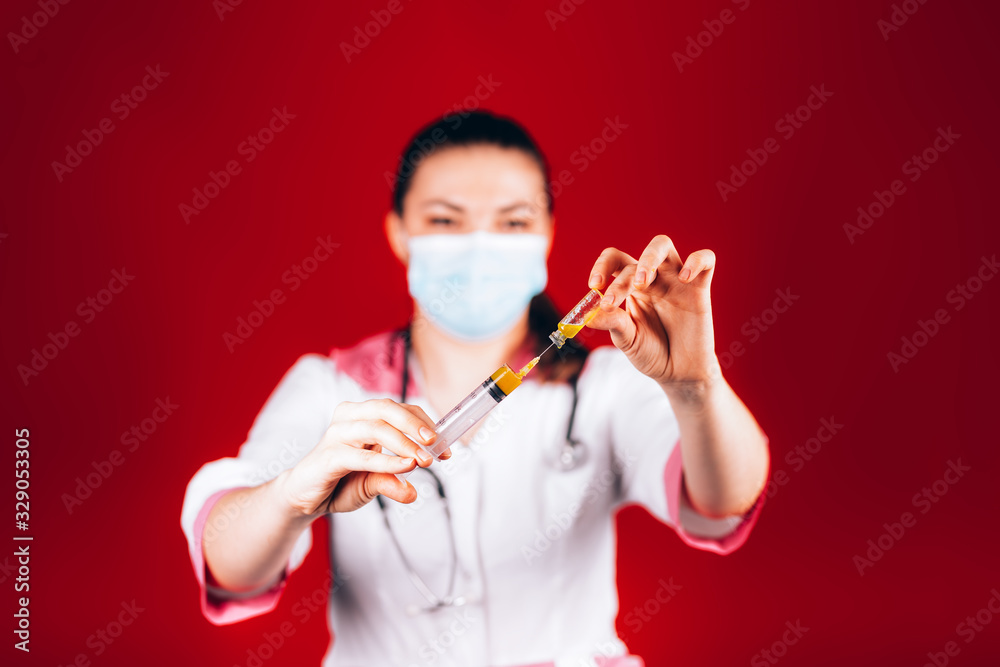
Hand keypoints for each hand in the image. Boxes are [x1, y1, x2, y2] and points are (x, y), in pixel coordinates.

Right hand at [275, 399, 450, 516]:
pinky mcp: (328, 456)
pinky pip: (361, 455)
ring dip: (405, 444)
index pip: (400, 409)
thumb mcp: (372, 483)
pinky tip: (404, 467)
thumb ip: (391, 482)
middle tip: (436, 444)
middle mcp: (349, 418)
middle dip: (416, 424)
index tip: (446, 447)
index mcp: (362, 415)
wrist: (304, 498)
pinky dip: (386, 461)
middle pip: (387, 408)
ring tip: (424, 460)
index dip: (426, 424)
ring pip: (376, 428)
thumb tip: (413, 492)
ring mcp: (336, 435)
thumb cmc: (339, 482)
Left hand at [586, 234, 719, 386]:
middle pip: (636, 256)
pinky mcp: (699, 289)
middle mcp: (652, 279)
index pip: (615, 261)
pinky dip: (696, 262)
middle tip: (615, 298)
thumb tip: (588, 315)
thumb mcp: (628, 340)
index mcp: (631, 287)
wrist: (680, 373)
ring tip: (643, 283)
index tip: (594, 286)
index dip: (602, 266)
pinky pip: (705, 261)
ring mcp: (676, 280)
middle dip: (624, 276)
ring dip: (649, 258)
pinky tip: (685, 277)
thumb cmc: (652, 353)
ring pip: (663, 245)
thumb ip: (612, 323)